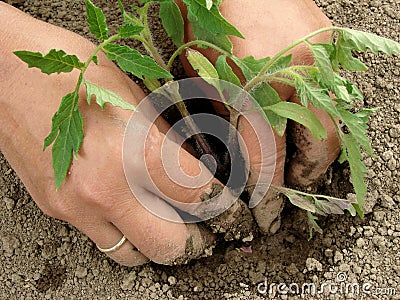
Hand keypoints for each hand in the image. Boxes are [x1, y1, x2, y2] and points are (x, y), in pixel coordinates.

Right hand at [0, 3, 215, 266]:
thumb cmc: (72, 72)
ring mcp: (77, 206)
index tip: (224, 200)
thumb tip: (191, 165)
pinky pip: (102, 239)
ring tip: (164, 222)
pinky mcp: (56, 210)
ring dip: (155, 243)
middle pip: (170, 245)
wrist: (5, 75)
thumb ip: (165, 139)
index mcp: (134, 151)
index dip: (219, 199)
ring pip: (133, 255)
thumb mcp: (133, 96)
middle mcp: (106, 189)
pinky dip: (123, 233)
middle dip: (194, 239)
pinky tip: (127, 210)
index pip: (197, 195)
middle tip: (201, 225)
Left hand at [179, 0, 340, 233]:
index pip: (270, 162)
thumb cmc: (206, 22)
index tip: (265, 217)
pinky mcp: (332, 48)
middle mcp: (300, 78)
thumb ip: (223, 125)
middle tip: (288, 195)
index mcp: (257, 90)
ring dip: (316, 156)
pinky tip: (304, 131)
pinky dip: (321, 123)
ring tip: (298, 170)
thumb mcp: (202, 82)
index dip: (268, 196)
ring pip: (333, 127)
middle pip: (317, 150)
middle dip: (302, 181)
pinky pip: (333, 100)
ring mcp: (323, 61)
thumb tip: (236, 163)